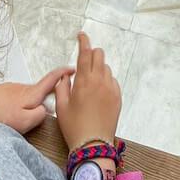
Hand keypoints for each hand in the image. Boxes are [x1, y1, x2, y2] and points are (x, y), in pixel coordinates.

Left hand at [0, 67, 73, 132]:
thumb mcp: (24, 122)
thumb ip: (40, 115)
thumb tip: (46, 110)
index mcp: (31, 94)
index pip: (52, 79)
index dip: (63, 73)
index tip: (72, 69)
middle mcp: (22, 87)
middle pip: (40, 91)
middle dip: (44, 100)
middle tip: (40, 116)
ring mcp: (11, 88)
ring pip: (26, 96)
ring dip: (27, 105)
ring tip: (18, 121)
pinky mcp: (1, 91)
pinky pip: (15, 98)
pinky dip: (16, 105)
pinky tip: (7, 117)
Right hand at [55, 32, 121, 151]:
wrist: (93, 145)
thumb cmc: (74, 127)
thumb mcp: (61, 106)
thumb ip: (62, 87)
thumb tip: (66, 76)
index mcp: (84, 81)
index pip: (85, 53)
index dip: (84, 41)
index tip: (82, 35)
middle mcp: (100, 81)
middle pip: (99, 55)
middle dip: (91, 54)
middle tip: (84, 63)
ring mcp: (111, 89)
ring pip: (106, 67)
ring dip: (98, 68)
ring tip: (89, 83)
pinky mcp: (118, 97)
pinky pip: (113, 81)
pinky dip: (106, 81)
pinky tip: (98, 92)